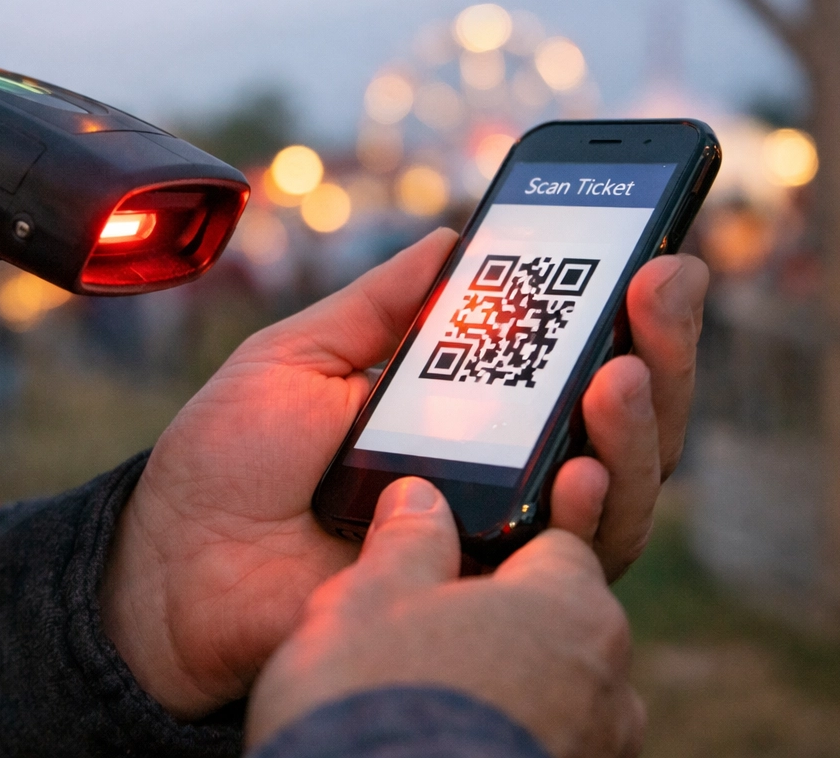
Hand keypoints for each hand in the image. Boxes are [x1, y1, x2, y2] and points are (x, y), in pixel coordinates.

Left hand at [101, 229, 706, 716]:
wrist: (176, 565)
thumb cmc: (229, 462)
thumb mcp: (299, 356)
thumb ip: (378, 305)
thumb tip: (448, 236)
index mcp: (456, 408)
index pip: (566, 357)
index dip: (618, 305)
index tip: (648, 246)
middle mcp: (497, 471)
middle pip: (617, 417)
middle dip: (657, 346)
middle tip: (663, 282)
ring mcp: (499, 538)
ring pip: (617, 489)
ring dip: (637, 425)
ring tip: (618, 372)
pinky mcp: (486, 603)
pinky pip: (567, 566)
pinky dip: (587, 511)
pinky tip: (579, 465)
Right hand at [245, 478, 641, 757]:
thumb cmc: (380, 701)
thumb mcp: (370, 597)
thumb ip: (407, 541)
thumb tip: (419, 499)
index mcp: (572, 604)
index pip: (557, 543)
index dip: (500, 542)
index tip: (454, 554)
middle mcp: (608, 679)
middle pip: (559, 621)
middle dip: (505, 619)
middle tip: (429, 628)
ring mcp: (599, 747)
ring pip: (557, 691)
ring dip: (511, 684)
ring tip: (432, 694)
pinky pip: (548, 740)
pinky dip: (508, 733)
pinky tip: (448, 736)